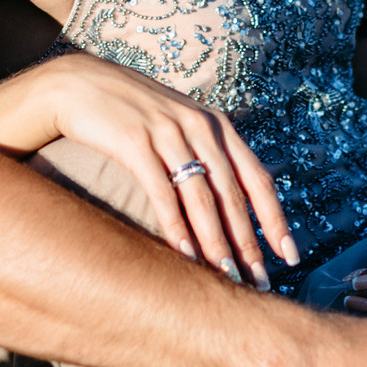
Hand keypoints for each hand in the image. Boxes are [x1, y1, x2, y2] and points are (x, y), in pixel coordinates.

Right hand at [28, 57, 300, 288]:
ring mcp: (167, 132)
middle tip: (257, 283)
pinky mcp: (134, 140)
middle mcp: (198, 126)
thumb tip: (231, 202)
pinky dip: (176, 227)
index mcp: (215, 126)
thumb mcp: (177, 125)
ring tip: (226, 277)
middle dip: (248, 242)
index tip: (290, 257)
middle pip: (233, 194)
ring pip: (202, 197)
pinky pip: (161, 192)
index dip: (275, 219)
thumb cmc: (129, 113)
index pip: (258, 178)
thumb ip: (204, 154)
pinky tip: (185, 256)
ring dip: (217, 242)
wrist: (77, 83)